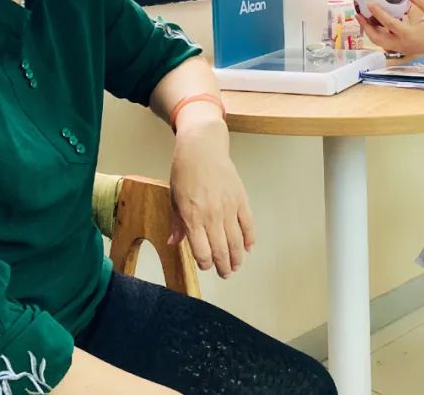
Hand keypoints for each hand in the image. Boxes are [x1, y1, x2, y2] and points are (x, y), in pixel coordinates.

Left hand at [169, 120, 254, 278]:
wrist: (202, 148)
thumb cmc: (184, 172)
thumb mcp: (174, 198)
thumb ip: (176, 223)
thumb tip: (173, 242)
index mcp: (192, 217)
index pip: (202, 251)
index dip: (205, 263)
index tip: (206, 266)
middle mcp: (212, 215)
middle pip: (221, 250)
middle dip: (223, 266)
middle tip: (225, 274)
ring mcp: (228, 207)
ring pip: (236, 240)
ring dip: (237, 257)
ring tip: (236, 265)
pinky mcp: (240, 199)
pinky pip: (248, 224)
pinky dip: (249, 238)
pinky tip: (248, 247)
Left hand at [357, 0, 423, 57]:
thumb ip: (421, 0)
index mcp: (410, 34)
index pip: (389, 23)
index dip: (378, 13)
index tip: (369, 3)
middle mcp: (402, 44)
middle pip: (377, 37)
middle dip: (366, 26)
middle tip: (358, 14)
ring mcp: (401, 49)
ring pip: (379, 42)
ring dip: (369, 30)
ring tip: (363, 18)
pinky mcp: (401, 49)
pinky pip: (384, 43)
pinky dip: (377, 33)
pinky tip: (374, 23)